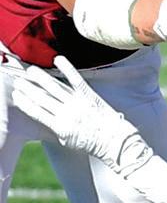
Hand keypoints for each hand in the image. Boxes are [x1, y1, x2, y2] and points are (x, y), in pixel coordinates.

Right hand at [13, 56, 152, 176]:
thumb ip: (56, 129)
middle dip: (28, 88)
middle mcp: (67, 114)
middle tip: (19, 80)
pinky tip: (58, 59)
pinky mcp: (90, 96)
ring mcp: (79, 103)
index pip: (36, 112)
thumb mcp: (68, 141)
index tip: (16, 94)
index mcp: (59, 127)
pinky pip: (76, 80)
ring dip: (40, 78)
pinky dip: (67, 69)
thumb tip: (44, 118)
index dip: (24, 102)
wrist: (115, 142)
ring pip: (54, 87)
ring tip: (30, 70)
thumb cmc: (92, 143)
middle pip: (42, 97)